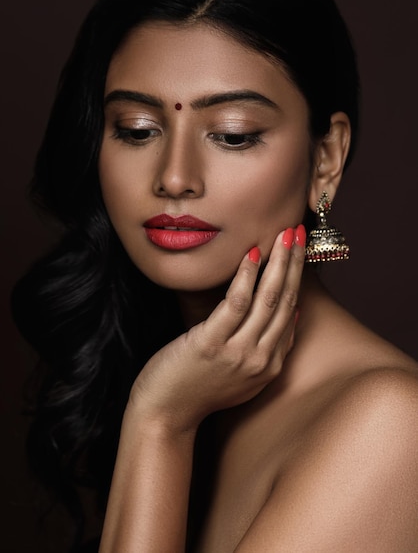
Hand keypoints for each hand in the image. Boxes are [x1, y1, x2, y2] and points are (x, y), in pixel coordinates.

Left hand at [128, 225, 305, 432]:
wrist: (165, 416)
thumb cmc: (198, 389)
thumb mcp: (243, 375)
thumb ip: (267, 348)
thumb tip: (290, 314)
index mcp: (270, 365)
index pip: (291, 311)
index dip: (297, 277)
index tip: (298, 250)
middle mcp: (261, 360)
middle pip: (285, 301)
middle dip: (294, 262)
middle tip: (298, 231)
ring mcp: (238, 353)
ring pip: (267, 299)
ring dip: (279, 262)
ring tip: (283, 233)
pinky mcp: (212, 344)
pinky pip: (236, 304)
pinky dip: (247, 276)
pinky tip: (252, 254)